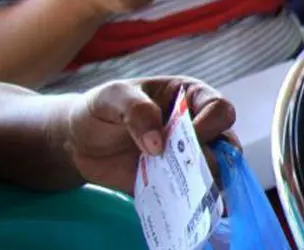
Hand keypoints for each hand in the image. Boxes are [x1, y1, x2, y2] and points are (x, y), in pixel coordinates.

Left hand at [66, 77, 235, 193]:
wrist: (78, 141)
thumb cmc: (101, 108)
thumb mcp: (113, 97)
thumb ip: (138, 111)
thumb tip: (159, 144)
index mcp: (190, 97)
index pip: (219, 109)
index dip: (210, 123)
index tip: (188, 136)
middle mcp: (196, 126)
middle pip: (225, 143)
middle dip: (212, 157)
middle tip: (188, 167)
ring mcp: (186, 156)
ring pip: (215, 171)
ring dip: (204, 181)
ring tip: (187, 190)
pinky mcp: (173, 182)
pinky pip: (192, 194)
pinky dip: (191, 201)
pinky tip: (183, 206)